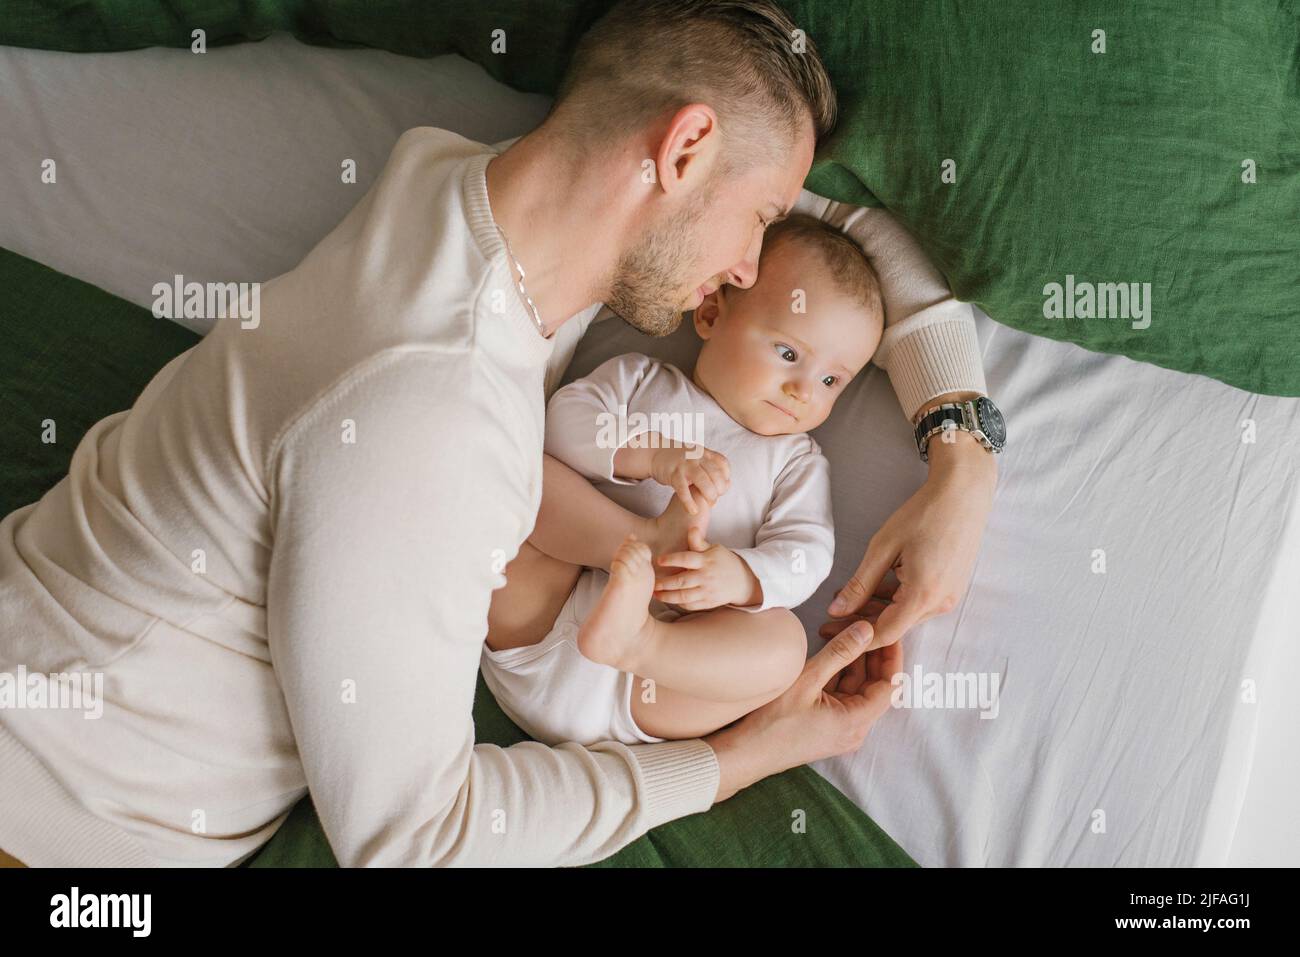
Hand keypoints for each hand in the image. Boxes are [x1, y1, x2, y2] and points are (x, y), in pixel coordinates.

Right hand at [648, 445, 729, 514]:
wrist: (656, 453)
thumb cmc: (680, 460)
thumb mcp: (698, 458)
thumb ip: (712, 468)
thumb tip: (728, 484)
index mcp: (705, 453)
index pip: (723, 464)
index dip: (726, 477)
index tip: (722, 487)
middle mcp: (697, 457)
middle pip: (716, 474)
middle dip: (720, 489)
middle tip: (716, 497)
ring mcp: (685, 465)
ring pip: (703, 481)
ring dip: (709, 495)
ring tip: (709, 503)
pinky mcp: (673, 475)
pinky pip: (684, 490)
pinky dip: (690, 502)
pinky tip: (694, 510)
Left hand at [654, 532, 759, 610]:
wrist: (742, 580)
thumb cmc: (723, 561)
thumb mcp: (714, 548)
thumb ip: (699, 542)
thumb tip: (691, 528)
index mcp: (706, 560)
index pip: (686, 559)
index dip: (672, 559)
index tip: (659, 560)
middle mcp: (706, 576)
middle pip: (682, 581)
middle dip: (665, 583)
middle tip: (652, 583)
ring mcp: (708, 591)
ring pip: (685, 596)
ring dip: (668, 596)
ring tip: (655, 594)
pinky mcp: (709, 602)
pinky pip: (691, 605)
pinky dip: (679, 603)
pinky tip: (669, 599)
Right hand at [706, 623, 901, 801]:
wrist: (746, 753)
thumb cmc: (772, 722)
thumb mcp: (807, 680)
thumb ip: (840, 653)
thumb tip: (866, 629)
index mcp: (856, 722)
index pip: (889, 685)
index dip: (892, 655)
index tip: (889, 630)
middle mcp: (855, 729)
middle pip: (875, 686)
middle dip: (873, 655)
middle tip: (868, 624)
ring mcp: (842, 729)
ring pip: (858, 689)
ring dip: (854, 662)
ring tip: (847, 632)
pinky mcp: (828, 726)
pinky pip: (843, 696)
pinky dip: (841, 675)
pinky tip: (833, 653)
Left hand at [821, 437, 994, 674]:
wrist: (963, 494)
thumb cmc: (924, 514)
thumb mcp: (883, 547)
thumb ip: (860, 584)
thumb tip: (836, 611)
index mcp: (923, 596)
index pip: (884, 634)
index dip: (855, 636)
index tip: (832, 630)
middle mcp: (941, 604)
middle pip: (895, 626)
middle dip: (863, 622)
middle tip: (832, 613)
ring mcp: (949, 598)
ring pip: (906, 616)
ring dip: (878, 610)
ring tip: (849, 593)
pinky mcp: (952, 589)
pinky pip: (919, 604)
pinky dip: (896, 600)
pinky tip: (876, 586)